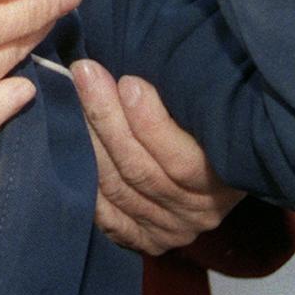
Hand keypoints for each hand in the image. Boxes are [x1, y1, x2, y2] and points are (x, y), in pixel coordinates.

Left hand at [72, 61, 244, 254]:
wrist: (224, 170)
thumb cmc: (217, 125)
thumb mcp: (217, 111)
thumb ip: (194, 97)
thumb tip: (153, 56)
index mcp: (224, 180)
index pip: (182, 161)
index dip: (151, 124)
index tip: (129, 81)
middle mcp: (197, 212)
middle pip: (140, 171)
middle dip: (107, 119)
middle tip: (85, 74)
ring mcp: (169, 229)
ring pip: (117, 189)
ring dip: (89, 142)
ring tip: (72, 98)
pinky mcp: (145, 239)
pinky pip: (105, 213)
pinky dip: (85, 181)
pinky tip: (70, 146)